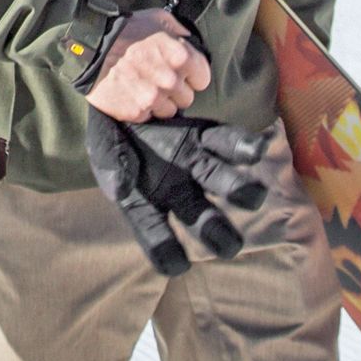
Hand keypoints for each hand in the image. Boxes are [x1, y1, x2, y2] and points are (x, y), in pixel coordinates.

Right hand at [82, 114, 272, 274]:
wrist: (125, 95)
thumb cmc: (111, 135)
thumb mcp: (102, 150)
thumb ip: (112, 169)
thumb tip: (123, 192)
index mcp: (147, 203)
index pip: (155, 233)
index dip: (165, 250)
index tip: (177, 265)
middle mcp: (178, 189)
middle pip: (203, 216)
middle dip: (218, 232)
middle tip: (231, 246)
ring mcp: (195, 163)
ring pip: (222, 181)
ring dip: (240, 190)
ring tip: (255, 194)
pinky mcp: (207, 136)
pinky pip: (229, 142)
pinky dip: (245, 147)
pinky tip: (258, 149)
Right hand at [84, 10, 210, 123]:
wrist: (90, 46)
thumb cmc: (125, 29)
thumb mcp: (157, 18)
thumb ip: (179, 31)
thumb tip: (190, 41)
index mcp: (180, 57)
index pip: (203, 79)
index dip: (193, 76)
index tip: (183, 73)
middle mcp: (170, 80)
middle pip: (187, 98)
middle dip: (176, 89)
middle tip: (159, 79)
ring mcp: (153, 98)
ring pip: (169, 111)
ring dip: (160, 101)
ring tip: (145, 87)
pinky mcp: (136, 112)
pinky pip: (148, 116)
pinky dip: (142, 108)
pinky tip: (132, 93)